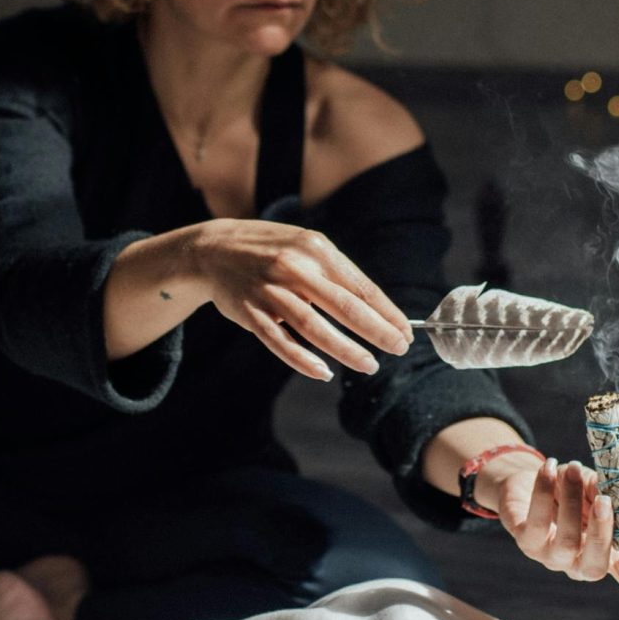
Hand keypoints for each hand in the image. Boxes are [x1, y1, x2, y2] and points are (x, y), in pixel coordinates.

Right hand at [187, 221, 413, 381]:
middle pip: (344, 306)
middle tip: (400, 349)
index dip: (386, 312)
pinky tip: (322, 372)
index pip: (359, 286)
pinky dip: (302, 359)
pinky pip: (279, 341)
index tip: (405, 331)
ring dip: (346, 349)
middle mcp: (293, 267)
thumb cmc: (270, 250)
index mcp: (315, 249)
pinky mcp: (250, 313)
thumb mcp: (304, 247)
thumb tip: (375, 308)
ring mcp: (270, 291)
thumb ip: (334, 273)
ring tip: (369, 365)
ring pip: (314, 327)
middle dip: (377, 331)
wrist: (213, 249)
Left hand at [479, 453, 618, 592]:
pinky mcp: (526, 542)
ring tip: (573, 468)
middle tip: (604, 502)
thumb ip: (607, 491)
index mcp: (608, 554)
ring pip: (566, 542)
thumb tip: (612, 491)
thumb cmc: (572, 491)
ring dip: (572, 500)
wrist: (529, 484)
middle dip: (602, 535)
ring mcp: (552, 558)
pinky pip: (537, 521)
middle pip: (595, 567)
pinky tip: (549, 467)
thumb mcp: (593, 489)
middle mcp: (580, 563)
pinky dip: (544, 491)